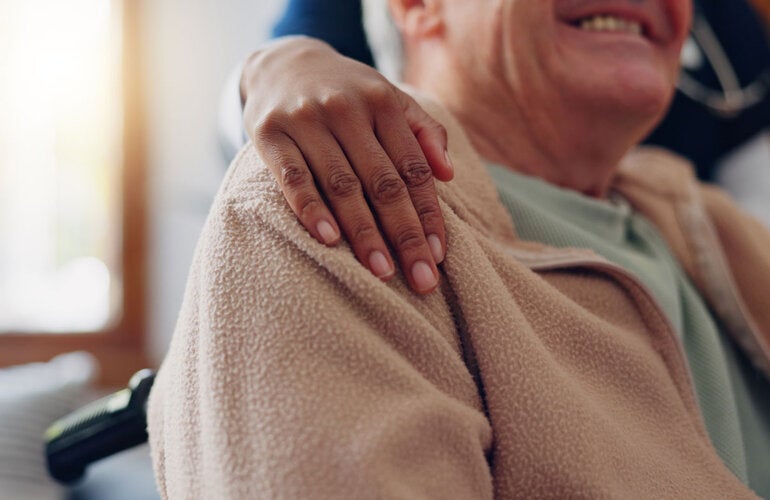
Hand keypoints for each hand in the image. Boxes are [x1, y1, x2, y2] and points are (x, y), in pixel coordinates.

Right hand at [241, 37, 452, 293]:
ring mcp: (306, 120)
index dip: (428, 214)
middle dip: (405, 235)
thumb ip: (423, 130)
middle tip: (421, 279)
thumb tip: (448, 173)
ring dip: (364, 232)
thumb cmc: (348, 94)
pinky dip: (311, 209)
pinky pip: (293, 178)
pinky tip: (330, 240)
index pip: (413, 168)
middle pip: (383, 182)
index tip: (438, 256)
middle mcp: (347, 109)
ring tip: (382, 271)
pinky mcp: (269, 133)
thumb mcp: (389, 99)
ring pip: (342, 185)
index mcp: (383, 102)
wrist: (283, 63)